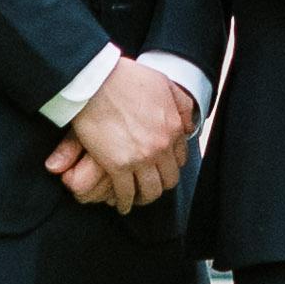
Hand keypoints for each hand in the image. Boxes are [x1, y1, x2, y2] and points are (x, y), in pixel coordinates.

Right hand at [54, 59, 197, 209]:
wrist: (96, 82)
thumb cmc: (126, 79)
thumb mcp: (164, 84)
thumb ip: (180, 104)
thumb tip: (188, 124)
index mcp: (173, 128)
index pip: (180, 159)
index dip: (170, 165)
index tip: (161, 168)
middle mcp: (161, 147)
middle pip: (169, 179)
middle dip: (161, 184)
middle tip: (150, 186)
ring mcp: (141, 158)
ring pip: (151, 190)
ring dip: (145, 197)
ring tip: (137, 199)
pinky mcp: (118, 166)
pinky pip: (126, 193)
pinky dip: (125, 202)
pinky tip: (122, 205)